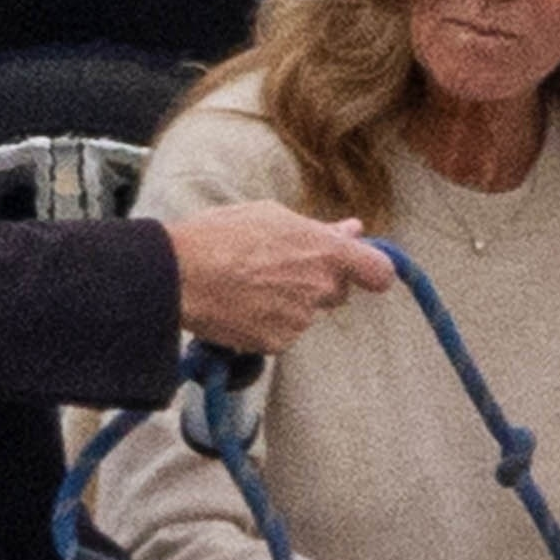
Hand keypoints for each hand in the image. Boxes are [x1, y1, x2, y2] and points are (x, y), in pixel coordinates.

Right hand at [165, 204, 392, 353]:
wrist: (179, 276)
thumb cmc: (221, 236)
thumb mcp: (273, 217)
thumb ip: (319, 230)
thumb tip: (352, 230)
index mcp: (326, 252)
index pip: (379, 272)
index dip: (372, 271)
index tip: (362, 270)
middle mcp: (320, 289)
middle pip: (337, 292)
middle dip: (318, 281)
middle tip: (279, 266)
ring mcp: (300, 320)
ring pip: (307, 312)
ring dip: (289, 302)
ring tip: (249, 283)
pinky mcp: (278, 343)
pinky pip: (284, 333)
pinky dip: (269, 323)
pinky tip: (243, 305)